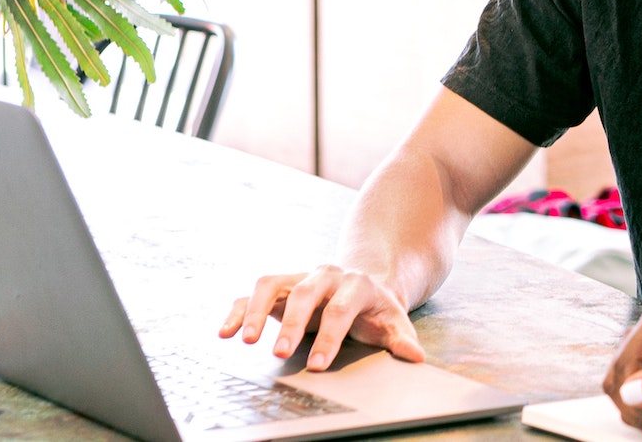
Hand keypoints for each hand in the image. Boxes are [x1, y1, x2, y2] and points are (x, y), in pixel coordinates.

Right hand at [218, 265, 425, 370]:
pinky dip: (239, 310)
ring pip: (273, 285)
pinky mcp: (280, 286)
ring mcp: (300, 278)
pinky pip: (254, 294)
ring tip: (246, 341)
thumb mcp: (394, 322)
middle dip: (292, 324)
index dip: (329, 336)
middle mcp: (325, 275)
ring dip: (257, 311)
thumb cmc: (377, 309)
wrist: (364, 284)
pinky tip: (225, 331)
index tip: (317, 365)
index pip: (341, 309)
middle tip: (280, 354)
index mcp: (357, 284)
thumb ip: (403, 340)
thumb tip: (416, 357)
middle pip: (306, 294)